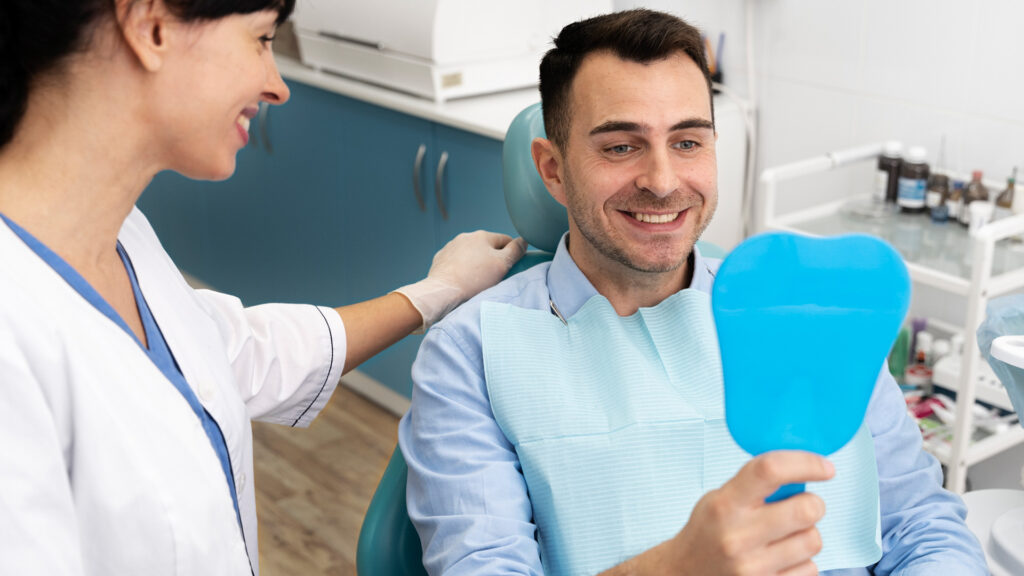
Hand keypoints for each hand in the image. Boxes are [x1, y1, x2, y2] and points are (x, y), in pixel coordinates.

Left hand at [395, 231, 526, 330]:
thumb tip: (523, 240)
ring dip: (476, 262)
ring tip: (477, 279)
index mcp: (482, 235)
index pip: (505, 240)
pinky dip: (461, 267)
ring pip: (470, 253)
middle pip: (486, 246)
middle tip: (495, 275)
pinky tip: (463, 279)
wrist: (444, 291)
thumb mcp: (502, 265)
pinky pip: (456, 261)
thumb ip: (515, 251)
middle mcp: (465, 237)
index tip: (512, 266)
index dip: (512, 252)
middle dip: (492, 258)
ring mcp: (451, 247)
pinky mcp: (440, 259)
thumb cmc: (475, 279)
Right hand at [661, 451, 834, 575]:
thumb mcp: (719, 498)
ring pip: (813, 540)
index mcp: (725, 505)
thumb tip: (800, 468)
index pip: (770, 470)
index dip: (805, 464)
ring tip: (784, 535)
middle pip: (806, 510)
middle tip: (801, 506)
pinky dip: (802, 562)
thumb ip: (754, 484)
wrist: (685, 573)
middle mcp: (738, 536)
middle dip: (812, 504)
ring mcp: (753, 568)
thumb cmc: (707, 531)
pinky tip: (780, 557)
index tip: (824, 468)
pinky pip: (811, 569)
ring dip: (806, 534)